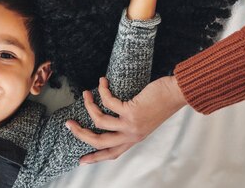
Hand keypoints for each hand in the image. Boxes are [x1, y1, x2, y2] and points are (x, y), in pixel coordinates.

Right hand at [67, 76, 186, 163]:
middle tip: (69, 123)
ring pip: (99, 121)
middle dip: (80, 133)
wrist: (175, 94)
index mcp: (133, 139)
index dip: (95, 158)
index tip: (81, 161)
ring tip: (86, 94)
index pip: (111, 153)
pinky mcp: (131, 111)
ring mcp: (130, 124)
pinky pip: (108, 101)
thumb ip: (129, 124)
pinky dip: (102, 90)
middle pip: (98, 141)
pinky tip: (103, 82)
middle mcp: (131, 135)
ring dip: (88, 105)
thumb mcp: (144, 120)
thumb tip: (110, 117)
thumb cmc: (161, 102)